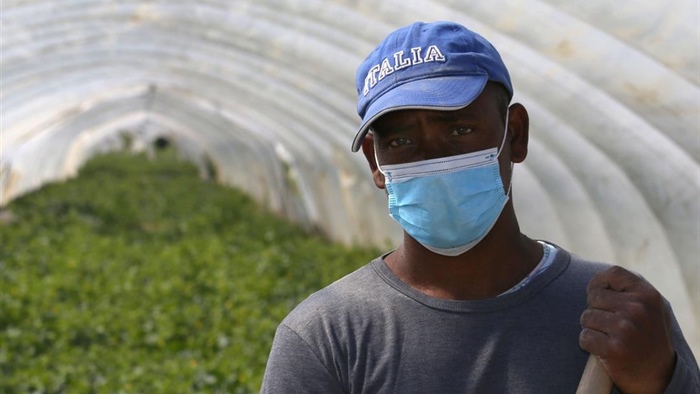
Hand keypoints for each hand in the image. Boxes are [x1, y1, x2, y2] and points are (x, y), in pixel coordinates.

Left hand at [579, 266, 675, 393]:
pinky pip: (584, 337)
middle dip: (595, 310)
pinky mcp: (614, 349)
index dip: (599, 282)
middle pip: (594, 297)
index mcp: (648, 295)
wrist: (657, 374)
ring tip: (609, 336)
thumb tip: (596, 280)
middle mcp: (638, 309)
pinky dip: (588, 343)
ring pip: (586, 317)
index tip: (598, 294)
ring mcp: (625, 329)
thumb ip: (627, 290)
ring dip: (592, 328)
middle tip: (610, 324)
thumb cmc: (645, 336)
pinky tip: (604, 349)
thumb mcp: (648, 308)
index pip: (613, 273)